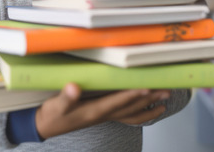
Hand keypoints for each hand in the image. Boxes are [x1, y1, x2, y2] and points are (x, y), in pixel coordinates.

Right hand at [35, 83, 170, 139]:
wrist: (47, 126)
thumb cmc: (52, 114)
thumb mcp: (56, 105)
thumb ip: (66, 97)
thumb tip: (74, 88)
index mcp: (94, 111)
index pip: (118, 102)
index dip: (132, 94)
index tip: (147, 87)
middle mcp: (103, 114)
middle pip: (131, 107)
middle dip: (149, 99)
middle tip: (166, 90)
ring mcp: (104, 116)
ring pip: (132, 113)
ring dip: (149, 106)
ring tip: (165, 101)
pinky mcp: (102, 115)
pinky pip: (126, 116)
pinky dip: (140, 113)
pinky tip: (148, 108)